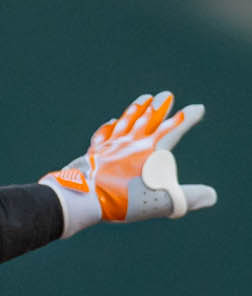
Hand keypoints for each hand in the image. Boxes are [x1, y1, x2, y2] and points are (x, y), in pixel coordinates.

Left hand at [42, 91, 215, 235]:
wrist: (83, 197)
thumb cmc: (122, 199)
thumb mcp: (161, 201)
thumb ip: (187, 197)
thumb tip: (211, 196)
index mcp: (150, 150)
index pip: (173, 129)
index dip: (186, 118)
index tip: (197, 108)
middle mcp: (131, 142)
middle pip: (148, 119)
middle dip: (159, 107)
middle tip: (166, 95)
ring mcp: (111, 145)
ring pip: (127, 121)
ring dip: (137, 109)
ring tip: (144, 98)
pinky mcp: (93, 153)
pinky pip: (103, 135)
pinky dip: (110, 127)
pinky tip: (111, 122)